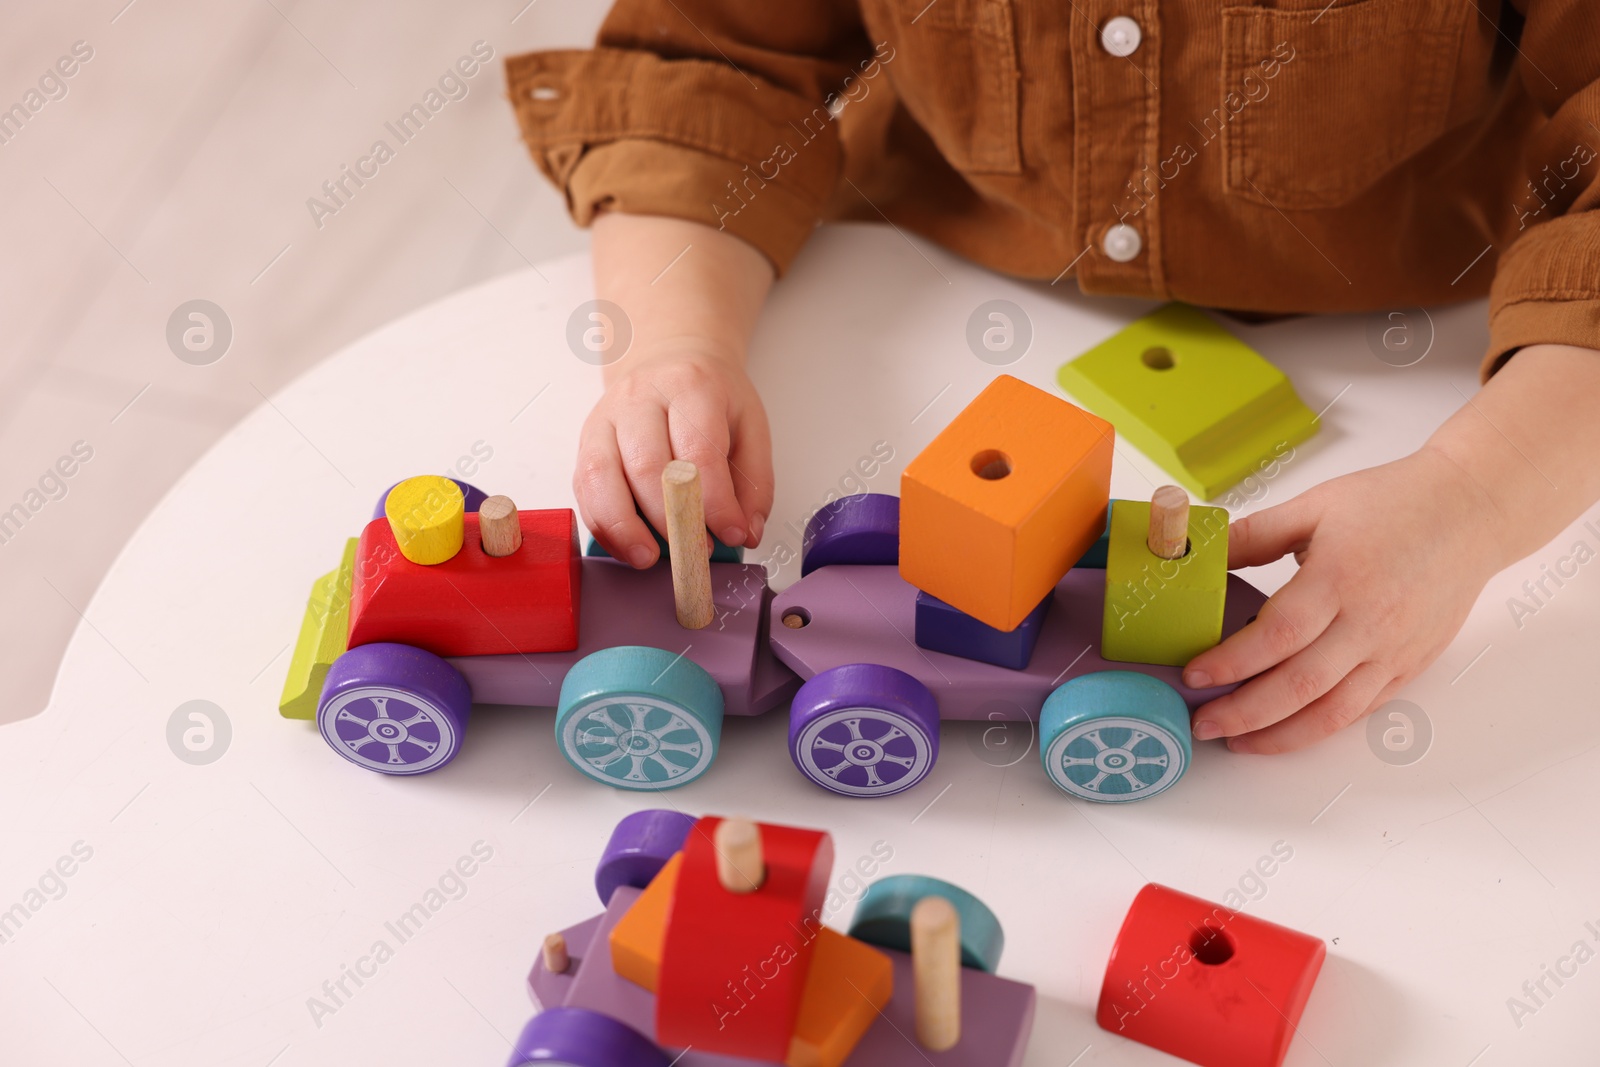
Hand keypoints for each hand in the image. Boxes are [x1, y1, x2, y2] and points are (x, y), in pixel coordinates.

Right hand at [574, 344, 772, 567]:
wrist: (666, 358)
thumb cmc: (708, 395)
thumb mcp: (749, 424)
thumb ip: (754, 481)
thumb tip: (746, 532)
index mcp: (688, 386)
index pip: (698, 452)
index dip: (714, 502)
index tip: (731, 533)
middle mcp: (639, 398)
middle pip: (646, 466)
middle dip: (671, 520)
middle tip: (695, 551)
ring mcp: (604, 419)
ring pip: (602, 477)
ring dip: (625, 528)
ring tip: (650, 558)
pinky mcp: (585, 443)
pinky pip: (584, 490)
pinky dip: (604, 526)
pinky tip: (628, 546)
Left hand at [1184, 446, 1504, 752]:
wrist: (1472, 511)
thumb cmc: (1396, 503)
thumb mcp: (1315, 506)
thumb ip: (1255, 535)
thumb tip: (1203, 554)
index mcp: (1340, 577)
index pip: (1277, 635)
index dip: (1232, 662)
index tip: (1195, 675)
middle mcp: (1370, 621)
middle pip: (1300, 685)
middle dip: (1245, 713)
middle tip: (1204, 724)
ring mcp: (1394, 649)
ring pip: (1333, 711)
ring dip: (1280, 736)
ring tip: (1237, 743)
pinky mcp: (1410, 665)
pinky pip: (1361, 709)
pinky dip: (1320, 728)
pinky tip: (1287, 731)